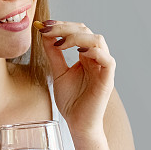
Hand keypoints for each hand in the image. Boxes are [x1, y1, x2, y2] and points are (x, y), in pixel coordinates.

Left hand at [34, 20, 115, 137]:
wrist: (77, 124)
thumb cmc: (71, 101)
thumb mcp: (57, 72)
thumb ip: (53, 54)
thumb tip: (44, 34)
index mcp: (86, 56)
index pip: (78, 31)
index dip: (61, 25)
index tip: (42, 25)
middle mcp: (96, 58)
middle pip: (86, 31)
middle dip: (65, 27)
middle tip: (47, 30)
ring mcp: (103, 67)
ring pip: (98, 40)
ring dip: (77, 36)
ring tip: (60, 43)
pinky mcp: (107, 79)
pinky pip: (107, 59)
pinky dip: (93, 51)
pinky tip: (77, 53)